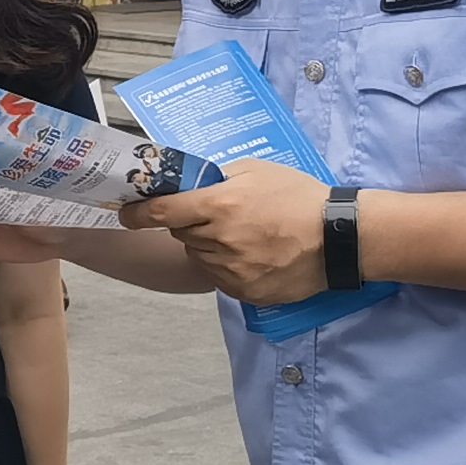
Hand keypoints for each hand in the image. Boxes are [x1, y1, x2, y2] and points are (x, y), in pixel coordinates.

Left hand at [124, 155, 338, 307]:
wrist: (338, 238)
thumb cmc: (299, 197)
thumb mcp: (256, 171)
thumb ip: (217, 178)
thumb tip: (189, 185)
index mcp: (219, 206)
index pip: (161, 213)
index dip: (139, 214)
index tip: (127, 214)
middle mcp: (219, 241)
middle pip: (182, 235)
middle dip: (190, 224)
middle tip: (219, 215)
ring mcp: (232, 271)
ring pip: (199, 258)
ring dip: (209, 246)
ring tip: (243, 235)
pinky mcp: (245, 293)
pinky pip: (220, 279)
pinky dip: (226, 267)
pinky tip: (253, 254)